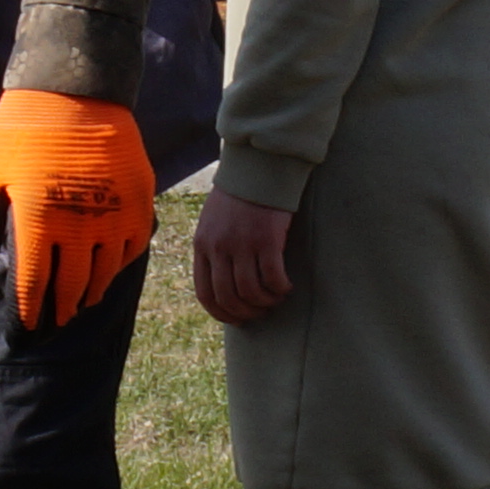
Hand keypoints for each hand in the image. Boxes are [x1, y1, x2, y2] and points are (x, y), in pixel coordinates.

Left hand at [0, 89, 154, 329]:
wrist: (76, 91)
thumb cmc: (22, 130)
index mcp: (38, 220)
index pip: (34, 285)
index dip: (29, 312)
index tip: (25, 328)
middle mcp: (81, 225)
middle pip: (71, 286)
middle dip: (58, 311)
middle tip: (51, 324)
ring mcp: (115, 215)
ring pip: (104, 274)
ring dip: (88, 294)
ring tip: (76, 304)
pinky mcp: (138, 202)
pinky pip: (130, 250)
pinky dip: (116, 268)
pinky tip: (103, 271)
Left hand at [191, 192, 295, 325]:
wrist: (256, 168)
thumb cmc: (237, 197)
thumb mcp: (212, 223)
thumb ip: (213, 250)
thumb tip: (222, 284)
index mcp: (202, 245)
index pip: (205, 293)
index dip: (221, 313)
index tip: (237, 320)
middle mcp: (219, 247)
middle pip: (228, 297)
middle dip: (246, 313)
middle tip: (261, 312)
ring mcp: (242, 244)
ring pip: (251, 292)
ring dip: (266, 302)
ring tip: (275, 299)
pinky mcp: (266, 239)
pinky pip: (273, 278)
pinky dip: (281, 288)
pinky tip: (287, 286)